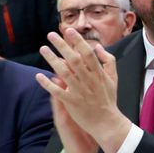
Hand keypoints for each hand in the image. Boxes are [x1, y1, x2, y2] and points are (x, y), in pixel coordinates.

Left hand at [37, 29, 128, 152]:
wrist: (106, 122)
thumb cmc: (108, 98)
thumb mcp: (114, 78)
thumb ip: (108, 61)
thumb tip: (98, 47)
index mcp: (98, 74)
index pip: (87, 53)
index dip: (78, 41)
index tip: (69, 31)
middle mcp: (88, 80)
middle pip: (74, 59)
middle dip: (62, 46)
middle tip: (51, 35)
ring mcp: (79, 91)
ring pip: (64, 72)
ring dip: (52, 60)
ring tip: (43, 49)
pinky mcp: (71, 102)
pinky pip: (57, 92)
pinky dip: (48, 84)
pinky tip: (39, 76)